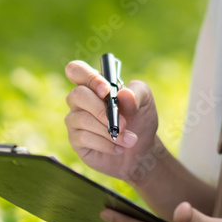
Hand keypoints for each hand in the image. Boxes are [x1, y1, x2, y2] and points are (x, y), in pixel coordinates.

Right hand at [64, 60, 159, 183]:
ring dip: (109, 131)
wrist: (141, 150)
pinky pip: (84, 138)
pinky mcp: (75, 140)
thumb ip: (136, 94)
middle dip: (101, 110)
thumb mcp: (145, 101)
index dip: (88, 77)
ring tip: (130, 140)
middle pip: (77, 95)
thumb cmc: (140, 119)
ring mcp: (75, 120)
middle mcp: (80, 100)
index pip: (76, 70)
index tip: (106, 90)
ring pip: (82, 119)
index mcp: (94, 84)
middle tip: (124, 124)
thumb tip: (122, 94)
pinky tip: (118, 148)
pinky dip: (105, 144)